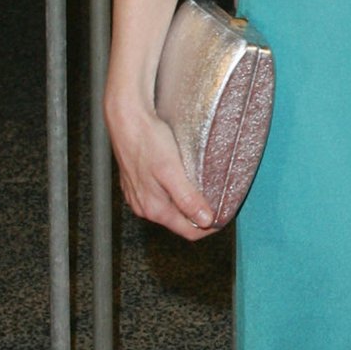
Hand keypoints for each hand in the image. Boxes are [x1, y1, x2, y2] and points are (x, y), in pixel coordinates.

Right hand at [104, 97, 216, 239]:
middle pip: (179, 221)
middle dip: (199, 214)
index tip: (224, 215)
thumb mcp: (172, 170)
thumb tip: (204, 221)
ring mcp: (138, 195)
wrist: (126, 118)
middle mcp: (143, 206)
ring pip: (170, 208)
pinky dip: (176, 191)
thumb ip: (187, 198)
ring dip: (188, 202)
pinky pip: (161, 195)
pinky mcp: (137, 182)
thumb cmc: (147, 140)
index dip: (209, 227)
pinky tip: (183, 178)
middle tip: (218, 199)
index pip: (188, 231)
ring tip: (203, 188)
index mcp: (153, 208)